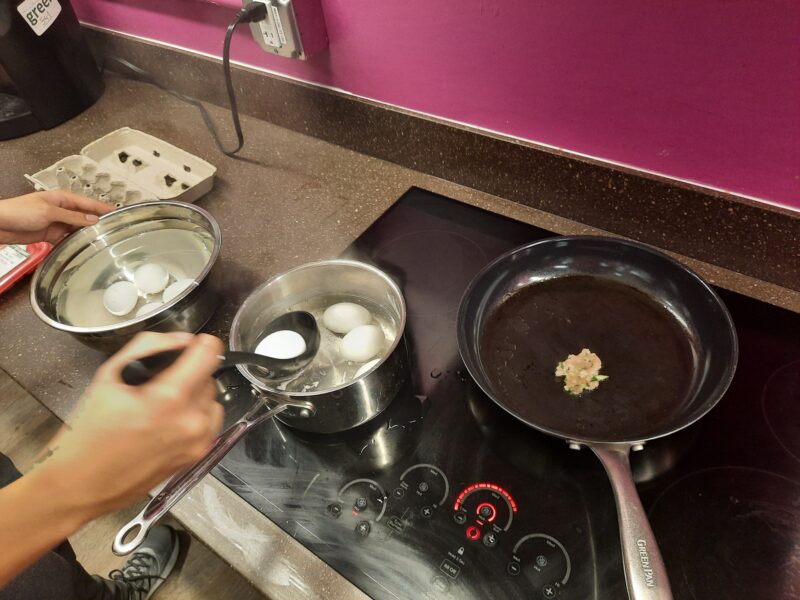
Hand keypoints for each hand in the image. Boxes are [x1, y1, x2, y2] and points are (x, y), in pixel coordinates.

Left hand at [0, 191, 111, 244]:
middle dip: (99, 223)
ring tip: (103, 241)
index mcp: (63, 199)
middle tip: (115, 231)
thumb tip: (93, 220)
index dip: (103, 208)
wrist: (0, 224)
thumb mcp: (49, 211)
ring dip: (87, 234)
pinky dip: (75, 243)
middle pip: (85, 216)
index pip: (88, 203)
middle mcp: (62, 210)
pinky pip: (68, 239)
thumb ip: (72, 216)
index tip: (118, 213)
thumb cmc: (19, 211)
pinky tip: (84, 249)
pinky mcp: (51, 234)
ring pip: (78, 229)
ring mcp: (57, 222)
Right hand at [29, 332, 224, 521]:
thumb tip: (181, 339)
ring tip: (162, 405)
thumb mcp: (108, 375)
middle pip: (209, 377)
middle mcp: (191, 421)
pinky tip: (168, 422)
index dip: (200, 343)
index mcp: (169, 398)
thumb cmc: (88, 433)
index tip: (188, 347)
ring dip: (194, 395)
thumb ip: (147, 346)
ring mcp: (198, 442)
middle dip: (189, 373)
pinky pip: (210, 422)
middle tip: (157, 384)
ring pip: (212, 399)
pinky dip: (196, 416)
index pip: (210, 353)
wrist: (80, 485)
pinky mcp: (198, 456)